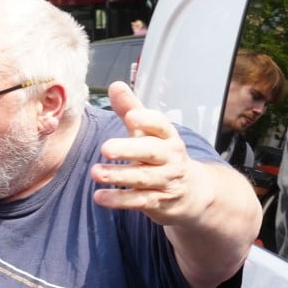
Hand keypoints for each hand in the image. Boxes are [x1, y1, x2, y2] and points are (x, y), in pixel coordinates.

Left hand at [90, 81, 205, 225]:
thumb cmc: (162, 156)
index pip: (161, 125)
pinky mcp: (159, 202)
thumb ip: (131, 110)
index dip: (147, 120)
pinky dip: (119, 199)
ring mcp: (166, 181)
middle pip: (151, 152)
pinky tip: (99, 196)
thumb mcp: (148, 133)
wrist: (192, 192)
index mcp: (168, 137)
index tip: (130, 117)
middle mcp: (170, 158)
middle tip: (105, 148)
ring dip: (119, 176)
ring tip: (95, 172)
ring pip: (143, 178)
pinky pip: (138, 201)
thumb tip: (115, 85)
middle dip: (129, 150)